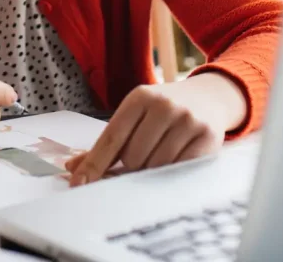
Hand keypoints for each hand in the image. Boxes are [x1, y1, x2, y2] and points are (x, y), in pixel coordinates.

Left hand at [66, 74, 245, 185]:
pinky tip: (177, 157)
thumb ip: (108, 142)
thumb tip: (73, 168)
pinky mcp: (207, 137)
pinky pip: (179, 170)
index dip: (94, 163)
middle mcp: (163, 105)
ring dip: (154, 169)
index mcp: (139, 97)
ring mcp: (186, 120)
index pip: (111, 137)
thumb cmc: (163, 111)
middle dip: (133, 164)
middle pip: (133, 157)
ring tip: (163, 151)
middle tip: (145, 152)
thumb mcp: (136, 115)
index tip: (78, 183)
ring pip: (156, 166)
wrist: (209, 97)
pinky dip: (173, 171)